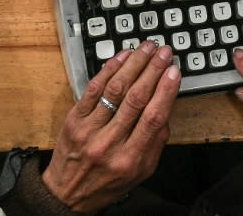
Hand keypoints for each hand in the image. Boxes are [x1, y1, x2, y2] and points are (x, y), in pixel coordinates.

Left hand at [42, 42, 180, 213]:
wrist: (67, 194)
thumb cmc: (108, 182)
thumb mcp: (142, 171)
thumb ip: (157, 142)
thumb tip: (166, 107)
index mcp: (130, 158)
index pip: (153, 117)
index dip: (166, 90)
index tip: (174, 71)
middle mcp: (109, 143)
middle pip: (136, 98)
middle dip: (153, 70)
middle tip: (164, 52)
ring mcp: (89, 129)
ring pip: (115, 89)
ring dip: (134, 64)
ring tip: (146, 48)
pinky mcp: (74, 119)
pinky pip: (93, 88)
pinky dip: (109, 69)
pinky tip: (122, 57)